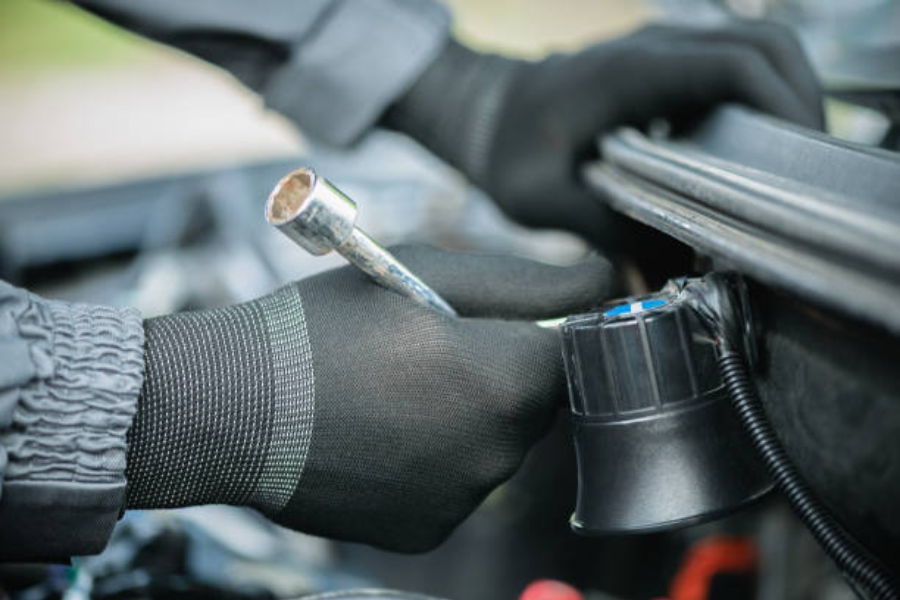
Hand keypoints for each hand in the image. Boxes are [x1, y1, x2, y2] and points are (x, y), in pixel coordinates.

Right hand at [126, 246, 614, 551]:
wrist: (228, 407)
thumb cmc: (318, 330)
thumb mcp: (422, 272)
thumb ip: (527, 278)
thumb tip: (603, 280)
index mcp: (501, 380)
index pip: (572, 348)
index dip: (539, 323)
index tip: (501, 314)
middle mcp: (493, 452)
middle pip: (536, 400)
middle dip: (502, 368)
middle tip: (429, 344)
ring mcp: (461, 499)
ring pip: (497, 443)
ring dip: (469, 412)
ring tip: (397, 388)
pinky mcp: (428, 530)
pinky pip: (460, 483)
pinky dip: (438, 456)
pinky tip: (384, 432)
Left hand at [387, 21, 821, 246]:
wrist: (485, 115)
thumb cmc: (506, 153)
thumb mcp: (542, 200)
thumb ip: (605, 233)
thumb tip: (665, 278)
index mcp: (632, 72)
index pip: (737, 66)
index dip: (784, 107)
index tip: (798, 165)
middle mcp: (659, 49)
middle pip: (767, 47)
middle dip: (800, 103)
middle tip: (804, 175)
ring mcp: (665, 53)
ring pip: (755, 54)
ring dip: (782, 103)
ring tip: (783, 172)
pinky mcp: (666, 70)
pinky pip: (730, 74)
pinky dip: (753, 108)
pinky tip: (745, 163)